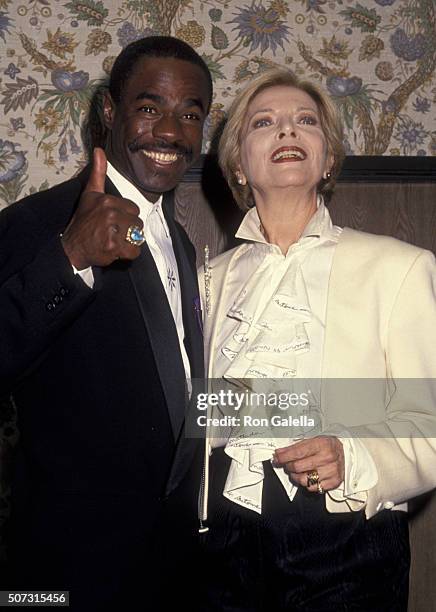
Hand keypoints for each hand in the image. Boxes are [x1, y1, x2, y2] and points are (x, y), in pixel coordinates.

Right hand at [61, 147, 143, 268]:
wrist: (72, 246)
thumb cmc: (83, 221)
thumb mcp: (90, 194)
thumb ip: (98, 173)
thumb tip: (99, 150)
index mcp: (108, 200)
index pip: (134, 210)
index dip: (126, 218)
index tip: (113, 222)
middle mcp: (110, 213)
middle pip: (137, 224)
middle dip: (128, 231)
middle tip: (112, 233)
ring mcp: (112, 230)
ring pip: (137, 238)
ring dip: (128, 243)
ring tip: (113, 241)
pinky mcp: (113, 246)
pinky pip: (134, 251)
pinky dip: (127, 255)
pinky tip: (115, 251)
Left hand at [273, 436, 344, 492]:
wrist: (346, 453)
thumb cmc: (327, 445)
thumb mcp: (313, 439)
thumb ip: (296, 446)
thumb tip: (279, 453)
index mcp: (321, 444)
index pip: (297, 452)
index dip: (283, 456)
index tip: (276, 457)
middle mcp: (327, 458)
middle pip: (298, 467)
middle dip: (288, 466)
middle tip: (286, 464)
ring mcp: (331, 471)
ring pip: (304, 480)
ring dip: (295, 476)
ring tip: (296, 471)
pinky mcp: (333, 482)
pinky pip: (313, 488)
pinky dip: (307, 483)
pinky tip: (307, 476)